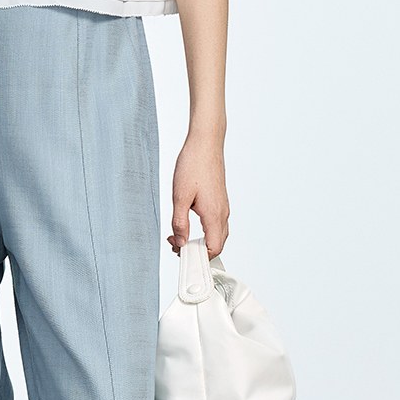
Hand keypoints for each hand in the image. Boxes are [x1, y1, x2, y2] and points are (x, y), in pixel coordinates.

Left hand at [168, 130, 228, 257]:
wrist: (206, 143)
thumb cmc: (193, 165)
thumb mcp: (179, 196)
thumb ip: (179, 222)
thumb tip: (180, 242)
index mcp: (214, 215)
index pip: (213, 249)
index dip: (197, 256)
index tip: (179, 252)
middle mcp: (222, 213)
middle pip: (217, 245)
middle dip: (198, 251)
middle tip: (175, 244)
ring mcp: (223, 207)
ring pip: (217, 234)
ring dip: (201, 241)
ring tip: (179, 235)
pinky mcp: (220, 200)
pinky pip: (216, 224)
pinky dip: (204, 231)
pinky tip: (189, 223)